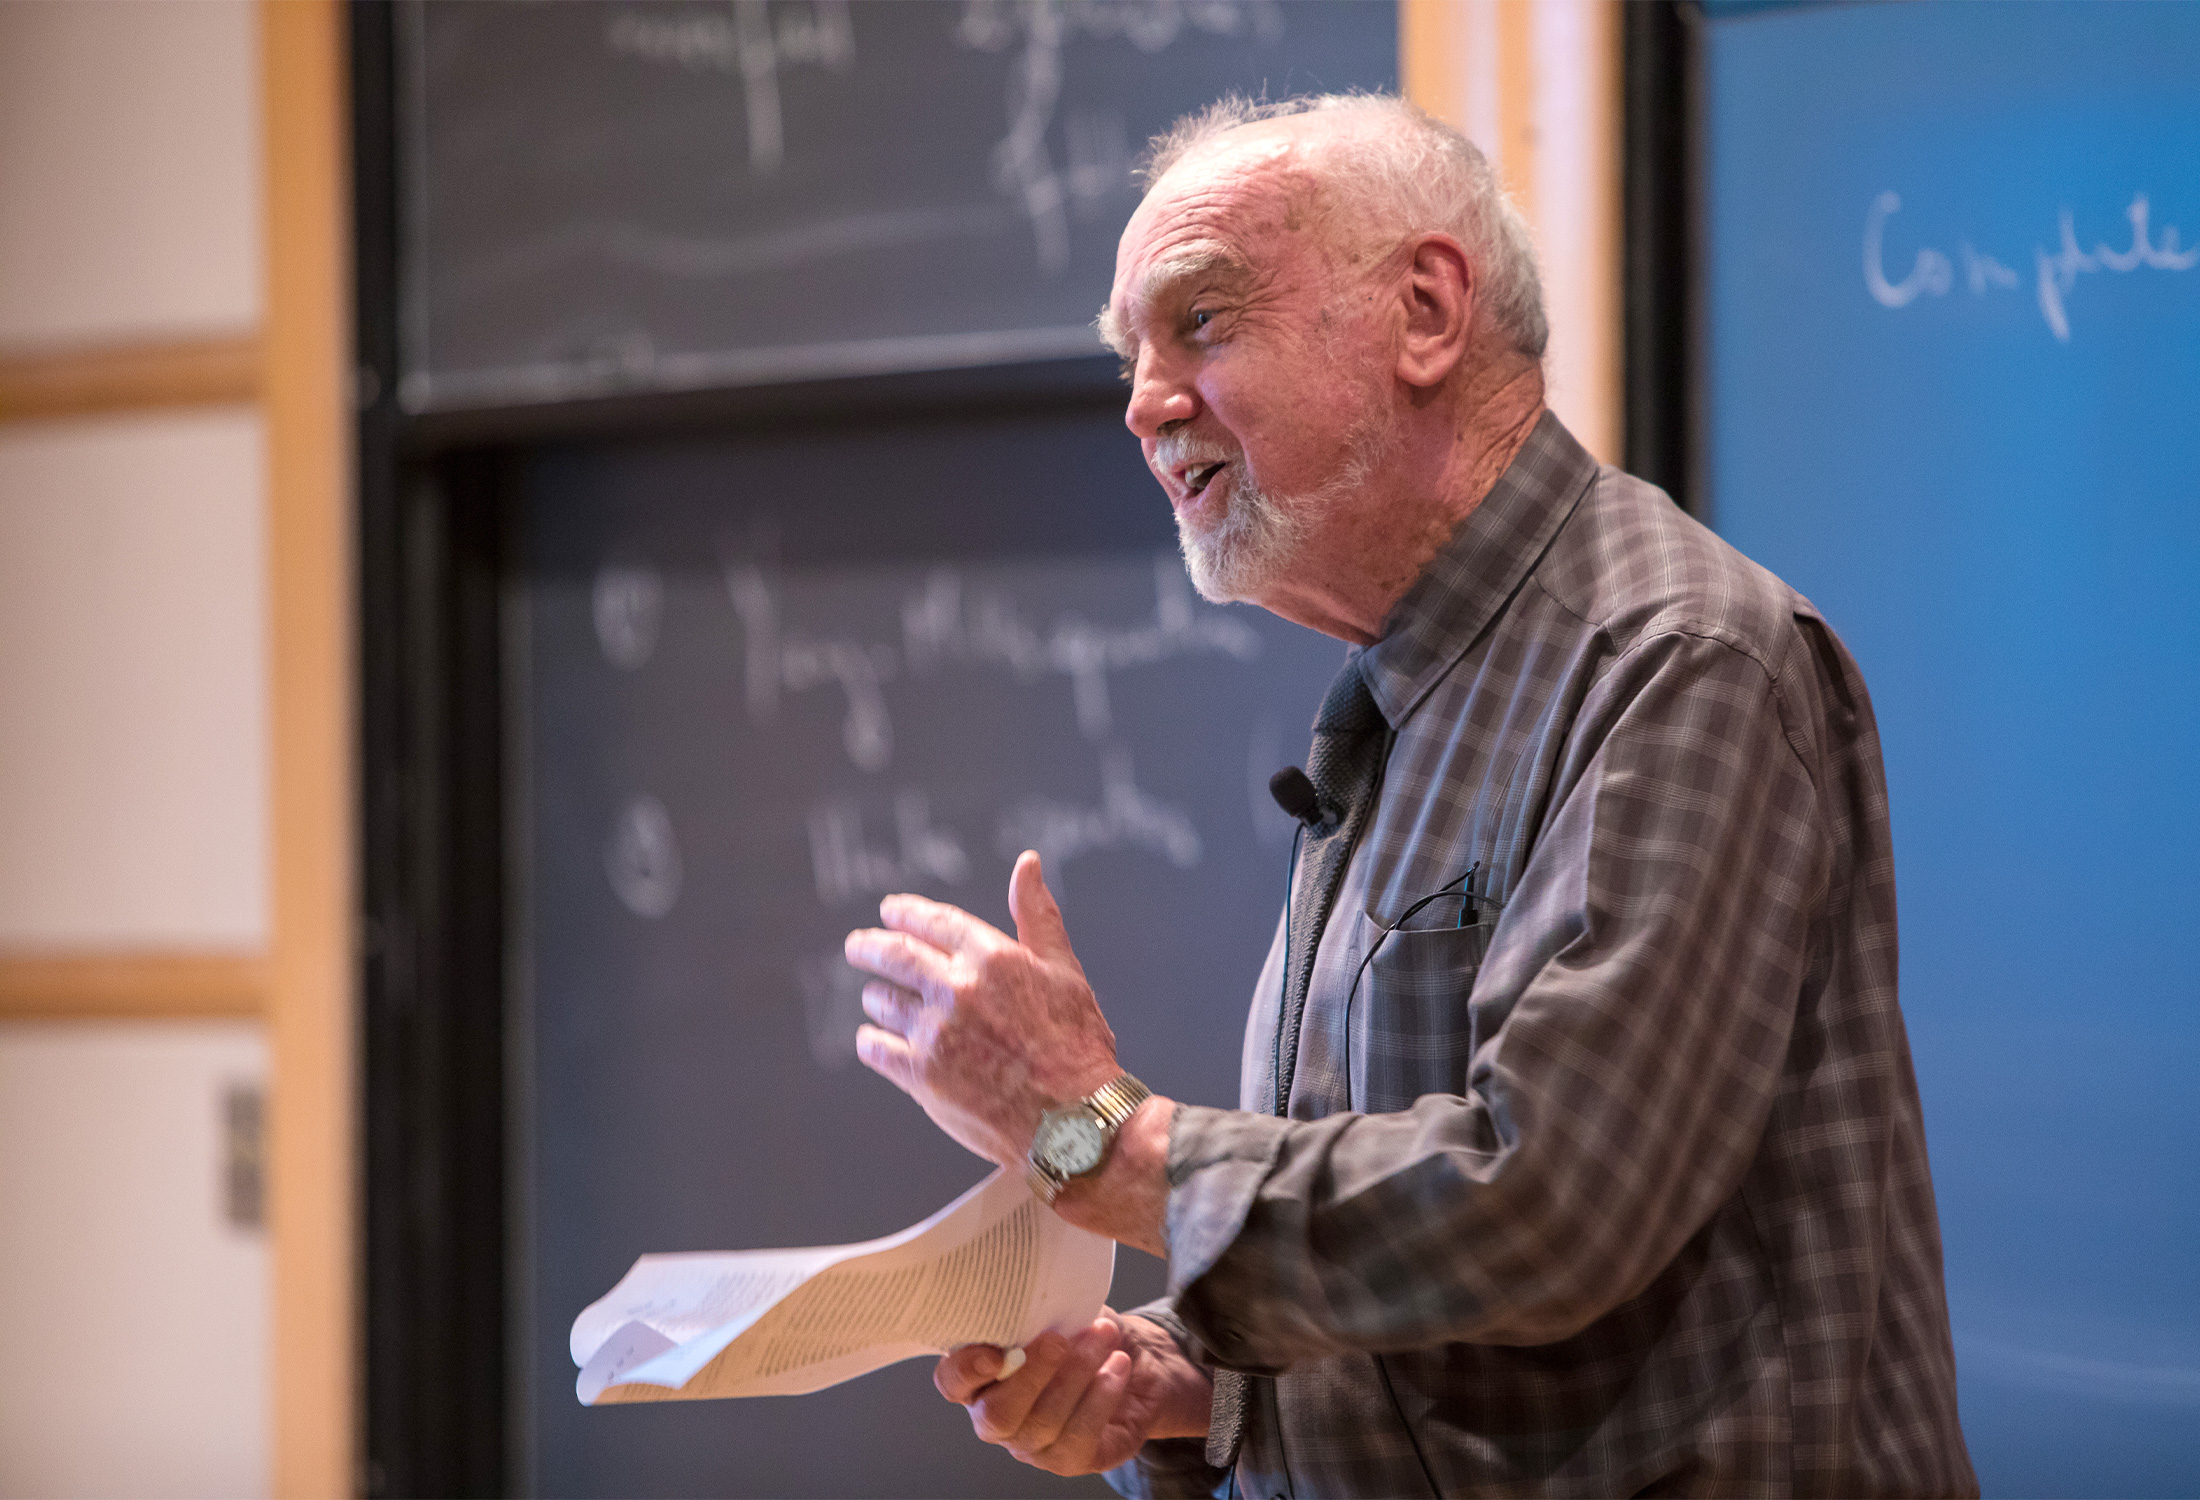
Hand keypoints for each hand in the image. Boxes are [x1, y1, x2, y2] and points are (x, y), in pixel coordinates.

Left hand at [844, 850, 1120, 1165]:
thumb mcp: (1064, 971)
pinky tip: (875, 1039)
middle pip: (893, 955)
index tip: (890, 911)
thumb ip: (1037, 915)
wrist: (1075, 1122)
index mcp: (993, 957)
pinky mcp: (920, 1076)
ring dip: (877, 997)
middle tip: (857, 946)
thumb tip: (1026, 863)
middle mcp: (958, 989)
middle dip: (868, 947)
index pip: (933, 921)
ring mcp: (935, 1033)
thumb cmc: (1077, 1045)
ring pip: (882, 1002)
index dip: (905, 913)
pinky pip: (875, 1047)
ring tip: (878, 999)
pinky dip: (872, 1039)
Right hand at [936, 1312, 1214, 1475]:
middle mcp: (999, 1417)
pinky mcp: (1072, 1458)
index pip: (952, 1383)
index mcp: (982, 1377)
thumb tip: (1028, 1269)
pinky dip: (1101, 1398)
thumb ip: (1033, 1302)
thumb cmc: (1083, 1330)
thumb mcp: (1056, 1306)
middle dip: (1032, 1374)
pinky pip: (1080, 1438)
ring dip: (1076, 1375)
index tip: (993, 1351)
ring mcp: (1033, 1444)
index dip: (965, 1372)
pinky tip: (1117, 1366)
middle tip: (1060, 1338)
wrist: (1137, 1361)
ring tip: (1103, 1336)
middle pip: (997, 1415)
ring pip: (1043, 1423)